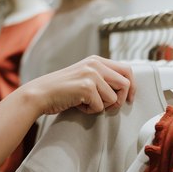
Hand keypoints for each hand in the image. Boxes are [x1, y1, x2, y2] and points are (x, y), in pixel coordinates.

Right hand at [21, 55, 135, 114]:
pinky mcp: (86, 87)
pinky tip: (78, 104)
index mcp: (97, 60)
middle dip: (121, 99)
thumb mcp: (85, 77)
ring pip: (114, 98)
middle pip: (125, 84)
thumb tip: (126, 89)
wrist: (40, 94)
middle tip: (109, 106)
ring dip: (102, 106)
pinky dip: (91, 110)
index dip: (132, 86)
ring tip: (86, 102)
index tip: (130, 98)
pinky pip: (101, 107)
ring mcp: (91, 74)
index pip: (127, 69)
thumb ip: (103, 78)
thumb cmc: (63, 90)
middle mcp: (96, 64)